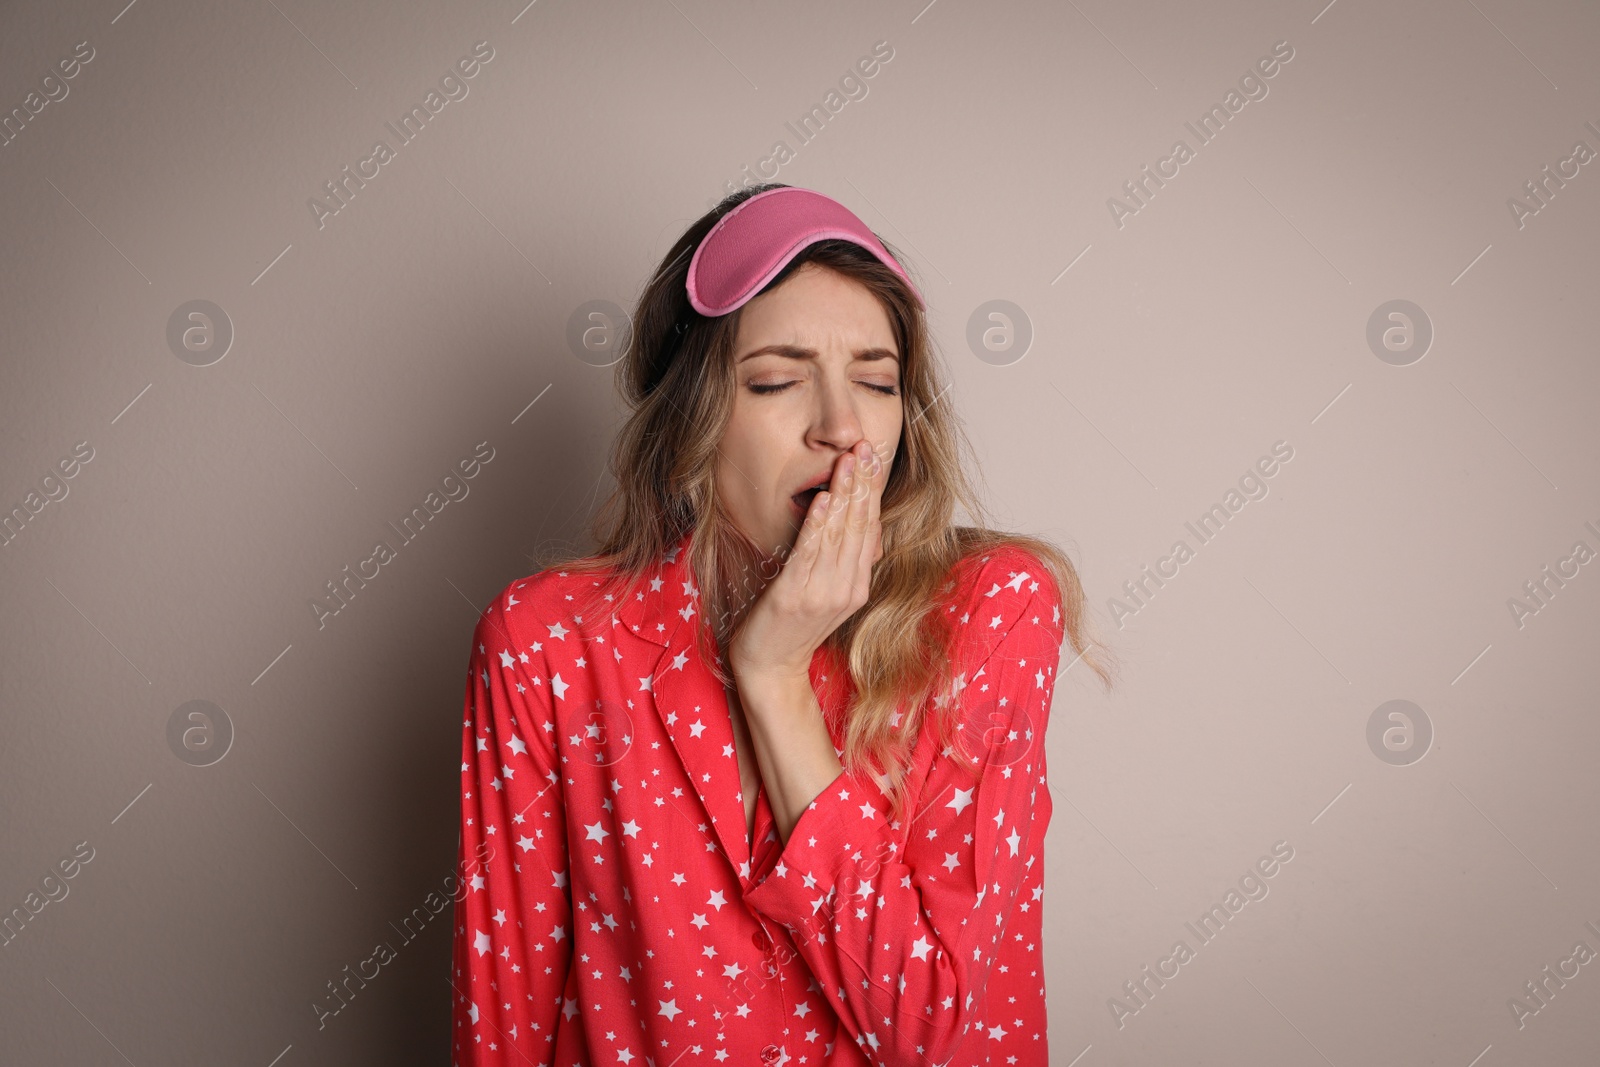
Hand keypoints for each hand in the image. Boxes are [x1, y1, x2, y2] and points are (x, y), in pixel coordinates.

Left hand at [728, 438, 891, 684]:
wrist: (771, 669)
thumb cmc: (791, 627)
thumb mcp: (826, 594)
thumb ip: (842, 563)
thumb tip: (854, 524)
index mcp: (857, 585)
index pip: (869, 528)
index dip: (871, 490)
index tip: (872, 456)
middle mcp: (846, 587)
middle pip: (859, 525)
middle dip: (863, 483)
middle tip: (866, 447)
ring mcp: (823, 593)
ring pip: (838, 534)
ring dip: (844, 493)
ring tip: (848, 461)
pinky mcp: (795, 597)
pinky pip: (809, 554)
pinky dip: (818, 524)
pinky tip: (824, 499)